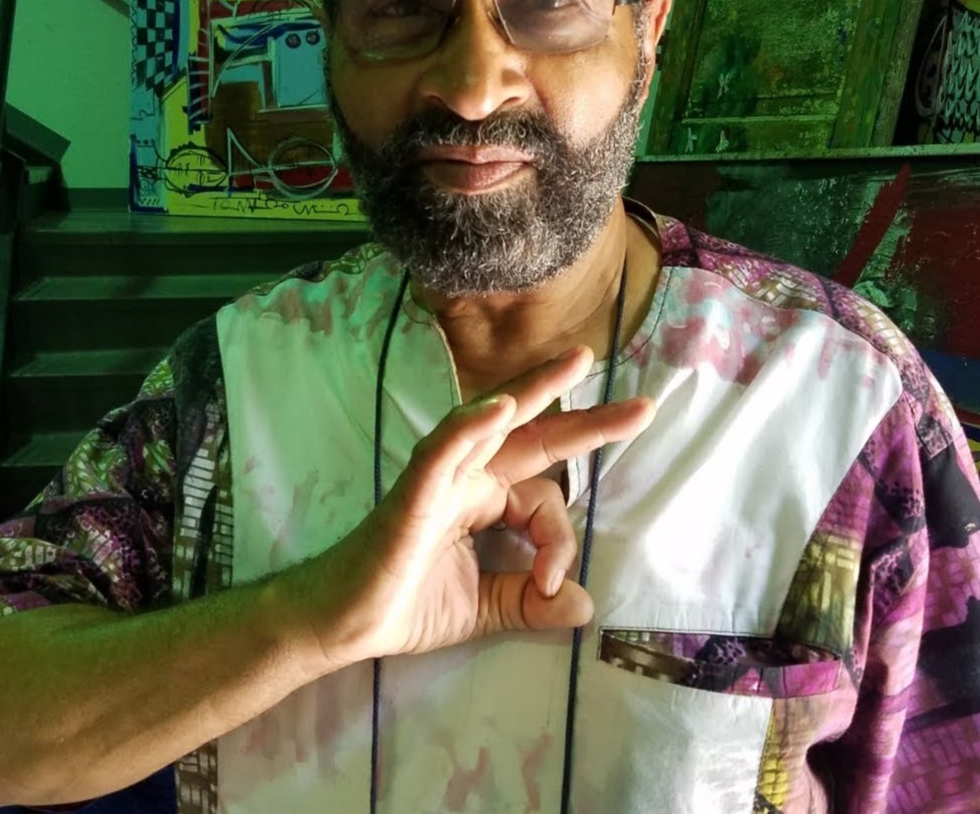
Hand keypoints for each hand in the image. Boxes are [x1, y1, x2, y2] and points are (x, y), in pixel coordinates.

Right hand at [293, 346, 655, 670]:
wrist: (343, 623)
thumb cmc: (406, 604)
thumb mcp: (485, 608)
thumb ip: (531, 605)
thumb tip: (584, 604)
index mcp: (485, 500)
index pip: (544, 498)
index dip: (560, 538)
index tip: (553, 584)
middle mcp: (468, 477)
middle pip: (533, 435)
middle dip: (586, 416)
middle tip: (642, 405)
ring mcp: (440, 477)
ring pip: (492, 424)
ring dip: (535, 390)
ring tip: (577, 363)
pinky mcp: (413, 491)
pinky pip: (444, 451)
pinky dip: (471, 428)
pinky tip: (501, 408)